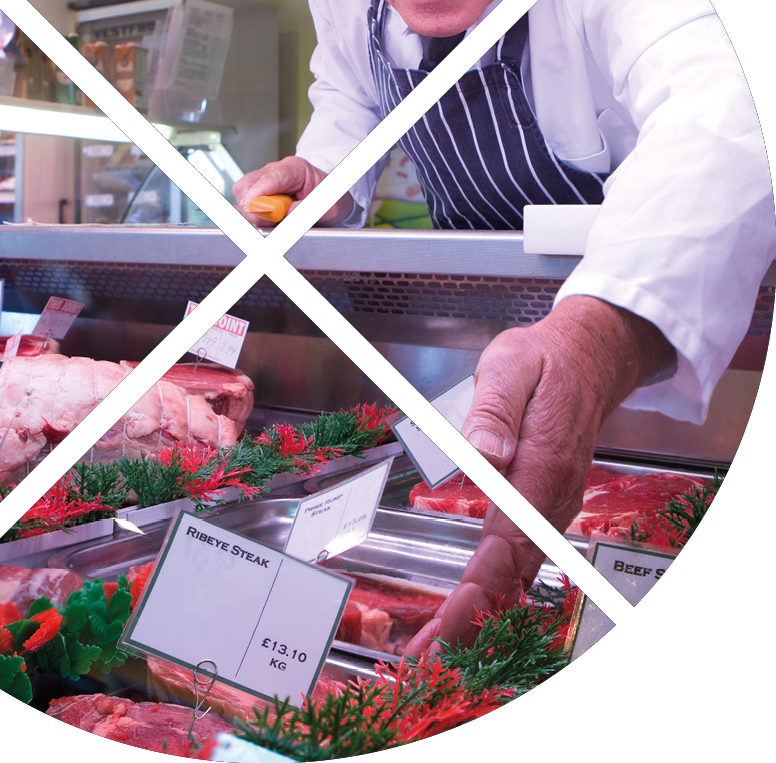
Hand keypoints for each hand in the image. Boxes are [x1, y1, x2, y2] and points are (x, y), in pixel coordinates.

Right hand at [233, 156, 353, 226]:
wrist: (330, 200)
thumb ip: (307, 210)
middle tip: (274, 220)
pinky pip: (245, 202)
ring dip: (254, 211)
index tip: (253, 209)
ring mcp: (264, 179)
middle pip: (249, 185)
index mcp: (295, 168)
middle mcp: (275, 170)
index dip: (259, 194)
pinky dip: (254, 213)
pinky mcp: (257, 190)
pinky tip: (270, 217)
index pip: (270, 178)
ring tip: (276, 218)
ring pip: (243, 194)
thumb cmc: (329, 200)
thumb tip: (287, 212)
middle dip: (255, 207)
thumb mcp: (326, 207)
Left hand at [404, 295, 672, 656]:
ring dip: (478, 610)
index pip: (506, 544)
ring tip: (437, 644)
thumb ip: (495, 409)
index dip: (478, 590)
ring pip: (515, 571)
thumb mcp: (510, 366)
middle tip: (427, 656)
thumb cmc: (545, 362)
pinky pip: (517, 555)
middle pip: (510, 572)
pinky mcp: (542, 503)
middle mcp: (549, 497)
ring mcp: (549, 504)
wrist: (588, 358)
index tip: (450, 622)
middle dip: (471, 619)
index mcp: (539, 468)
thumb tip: (484, 451)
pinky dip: (492, 587)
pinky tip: (468, 605)